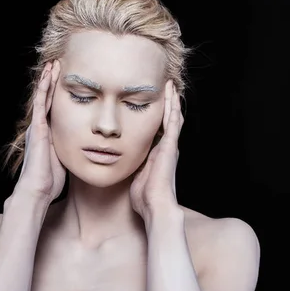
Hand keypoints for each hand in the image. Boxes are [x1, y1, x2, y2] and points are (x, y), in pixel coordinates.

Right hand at [14, 60, 65, 203]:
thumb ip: (72, 150)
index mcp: (48, 134)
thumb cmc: (51, 180)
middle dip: (52, 82)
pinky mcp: (37, 126)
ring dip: (48, 79)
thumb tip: (88, 149)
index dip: (59, 95)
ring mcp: (37, 125)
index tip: (67, 81)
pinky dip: (44, 86)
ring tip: (53, 63)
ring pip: (43, 96)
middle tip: (58, 65)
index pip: (54, 109)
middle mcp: (40, 127)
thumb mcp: (66, 159)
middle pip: (47, 99)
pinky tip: (49, 74)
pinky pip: (41, 101)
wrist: (38, 189)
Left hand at [130, 80, 183, 220]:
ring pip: (173, 116)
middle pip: (168, 119)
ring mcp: (170, 145)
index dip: (156, 114)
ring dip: (171, 99)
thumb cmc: (143, 197)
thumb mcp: (134, 176)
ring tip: (169, 83)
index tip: (151, 100)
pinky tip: (171, 92)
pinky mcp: (171, 146)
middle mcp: (166, 147)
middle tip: (164, 85)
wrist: (155, 207)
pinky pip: (173, 121)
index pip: (158, 128)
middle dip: (166, 103)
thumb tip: (116, 161)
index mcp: (157, 153)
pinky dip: (172, 106)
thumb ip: (130, 166)